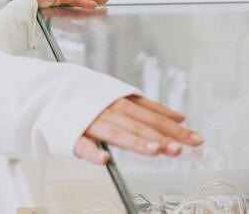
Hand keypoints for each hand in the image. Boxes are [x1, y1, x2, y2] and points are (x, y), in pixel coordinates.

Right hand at [74, 95, 203, 164]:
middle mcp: (111, 110)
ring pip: (116, 133)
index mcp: (124, 102)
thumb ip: (150, 109)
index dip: (175, 129)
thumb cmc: (93, 96)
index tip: (195, 140)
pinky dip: (92, 152)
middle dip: (160, 138)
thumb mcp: (123, 96)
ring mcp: (92, 121)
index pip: (155, 118)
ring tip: (154, 151)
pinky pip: (82, 145)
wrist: (53, 90)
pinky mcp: (73, 133)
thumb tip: (180, 118)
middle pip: (140, 126)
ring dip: (135, 142)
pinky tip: (105, 159)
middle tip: (179, 149)